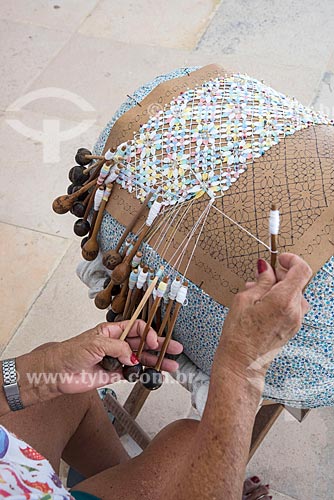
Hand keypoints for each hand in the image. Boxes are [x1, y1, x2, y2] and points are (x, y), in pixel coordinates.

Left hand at [39, 320, 182, 393]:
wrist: (57, 373)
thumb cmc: (70, 352)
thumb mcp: (95, 343)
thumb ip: (117, 348)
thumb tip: (132, 356)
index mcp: (113, 331)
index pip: (137, 328)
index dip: (149, 333)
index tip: (156, 342)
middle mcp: (117, 344)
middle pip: (144, 343)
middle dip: (161, 346)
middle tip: (176, 349)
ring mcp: (117, 359)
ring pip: (142, 358)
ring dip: (157, 361)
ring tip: (172, 365)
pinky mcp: (115, 374)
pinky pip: (134, 372)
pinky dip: (145, 373)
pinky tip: (156, 374)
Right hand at [217, 253, 311, 381]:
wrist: (241, 363)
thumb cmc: (239, 334)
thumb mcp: (244, 299)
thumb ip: (261, 281)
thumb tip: (266, 268)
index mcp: (284, 300)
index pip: (301, 270)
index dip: (291, 259)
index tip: (279, 258)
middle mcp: (295, 311)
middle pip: (296, 282)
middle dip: (279, 275)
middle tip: (260, 277)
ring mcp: (296, 321)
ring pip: (294, 294)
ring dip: (278, 288)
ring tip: (256, 293)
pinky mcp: (292, 328)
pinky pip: (291, 306)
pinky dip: (280, 300)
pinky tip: (261, 305)